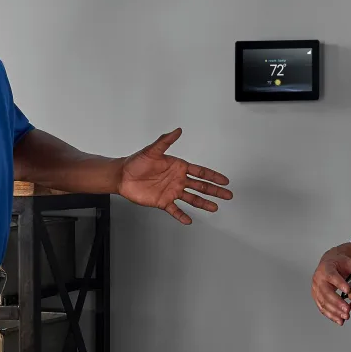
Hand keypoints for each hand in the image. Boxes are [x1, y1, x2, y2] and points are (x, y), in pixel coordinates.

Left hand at [117, 128, 232, 224]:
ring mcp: (171, 191)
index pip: (200, 172)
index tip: (224, 180)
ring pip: (192, 199)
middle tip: (228, 195)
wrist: (123, 176)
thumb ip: (165, 141)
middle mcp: (177, 180)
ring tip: (214, 208)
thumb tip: (177, 130)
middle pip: (201, 186)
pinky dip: (181, 216)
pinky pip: (175, 210)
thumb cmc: (136, 162)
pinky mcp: (163, 202)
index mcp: (178, 167)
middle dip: (215, 191)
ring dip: (203, 204)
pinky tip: (188, 220)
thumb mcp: (152, 150)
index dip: (213, 176)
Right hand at [311, 247, 350, 324]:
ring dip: (334, 311)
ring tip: (345, 317)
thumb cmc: (340, 263)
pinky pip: (322, 307)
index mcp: (326, 268)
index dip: (339, 284)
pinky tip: (339, 320)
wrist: (329, 263)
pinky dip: (330, 315)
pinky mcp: (316, 297)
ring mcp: (316, 288)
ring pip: (323, 302)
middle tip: (347, 310)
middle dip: (337, 302)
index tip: (348, 292)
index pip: (332, 276)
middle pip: (326, 292)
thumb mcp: (350, 263)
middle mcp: (318, 278)